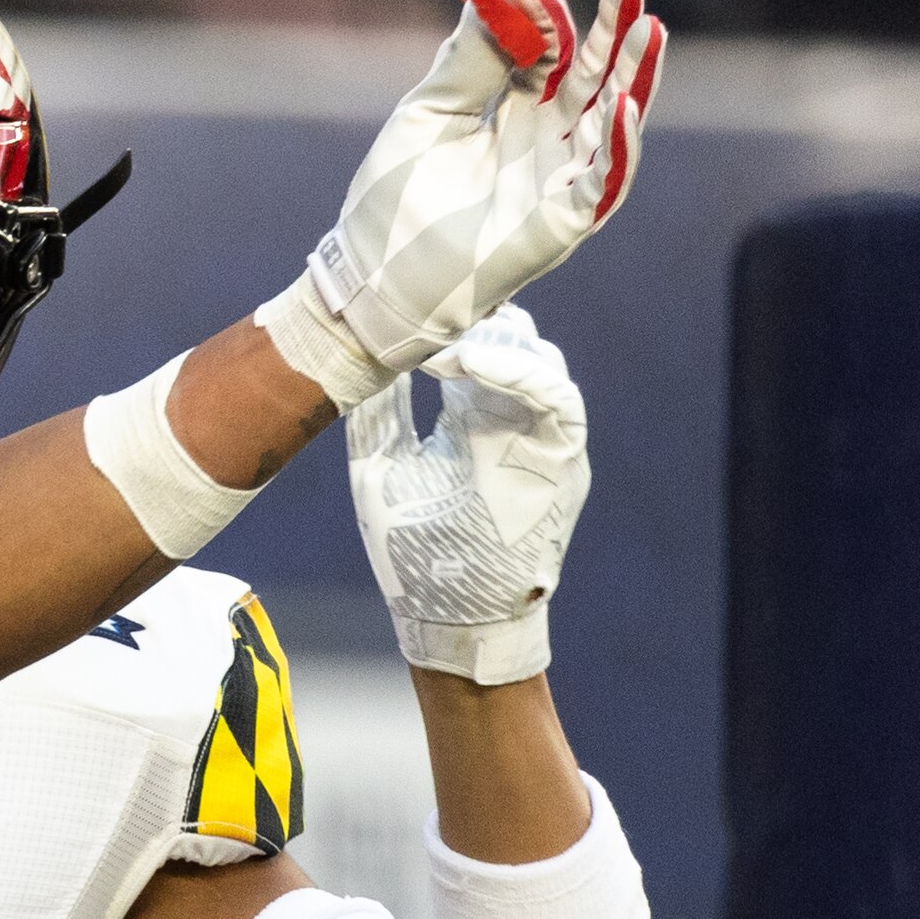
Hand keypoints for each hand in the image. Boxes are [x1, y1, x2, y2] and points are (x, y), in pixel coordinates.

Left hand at [261, 0, 664, 410]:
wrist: (373, 276)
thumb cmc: (395, 200)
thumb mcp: (429, 113)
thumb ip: (468, 57)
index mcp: (516, 110)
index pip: (549, 50)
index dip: (544, 14)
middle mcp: (549, 139)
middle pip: (594, 72)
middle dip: (615, 25)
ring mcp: (562, 179)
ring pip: (612, 118)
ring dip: (633, 74)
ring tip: (648, 27)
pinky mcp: (564, 222)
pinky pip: (602, 180)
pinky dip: (617, 146)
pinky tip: (622, 106)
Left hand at [349, 301, 587, 684]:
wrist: (448, 618)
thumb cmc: (414, 553)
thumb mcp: (381, 468)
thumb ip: (379, 412)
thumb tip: (357, 352)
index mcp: (472, 419)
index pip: (473, 349)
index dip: (445, 322)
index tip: (400, 302)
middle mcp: (511, 421)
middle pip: (513, 342)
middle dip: (476, 316)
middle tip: (429, 299)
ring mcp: (541, 439)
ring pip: (540, 362)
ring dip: (493, 339)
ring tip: (441, 333)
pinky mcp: (561, 461)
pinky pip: (559, 402)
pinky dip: (520, 374)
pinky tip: (470, 361)